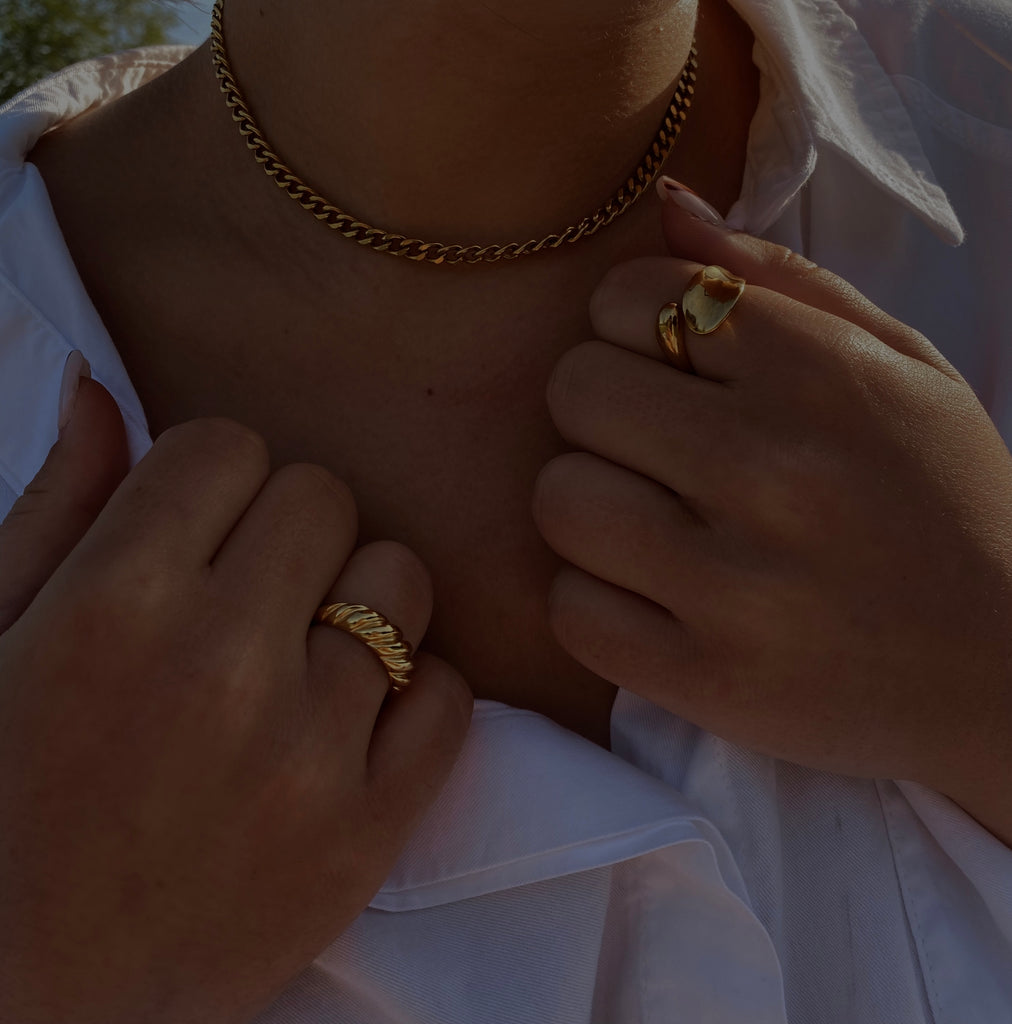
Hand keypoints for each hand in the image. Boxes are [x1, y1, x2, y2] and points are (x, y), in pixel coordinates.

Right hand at [0, 371, 470, 1023]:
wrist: (28, 998)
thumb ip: (55, 508)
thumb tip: (102, 389)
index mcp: (113, 603)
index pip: (226, 445)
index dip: (207, 480)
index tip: (193, 529)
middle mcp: (222, 666)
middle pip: (324, 497)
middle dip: (284, 530)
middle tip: (245, 595)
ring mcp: (309, 755)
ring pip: (401, 582)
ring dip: (358, 602)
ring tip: (300, 656)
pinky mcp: (368, 834)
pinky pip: (450, 697)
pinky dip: (412, 698)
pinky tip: (351, 723)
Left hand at [535, 190, 1011, 839]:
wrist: (1003, 670)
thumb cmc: (943, 500)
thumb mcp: (900, 366)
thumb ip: (781, 278)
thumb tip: (667, 206)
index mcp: (820, 373)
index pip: (628, 298)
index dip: (626, 326)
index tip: (663, 364)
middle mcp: (771, 470)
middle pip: (575, 391)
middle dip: (598, 408)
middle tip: (648, 444)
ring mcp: (734, 586)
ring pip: (557, 499)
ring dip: (586, 503)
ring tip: (646, 520)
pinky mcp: (705, 681)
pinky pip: (569, 611)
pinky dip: (591, 599)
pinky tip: (647, 596)